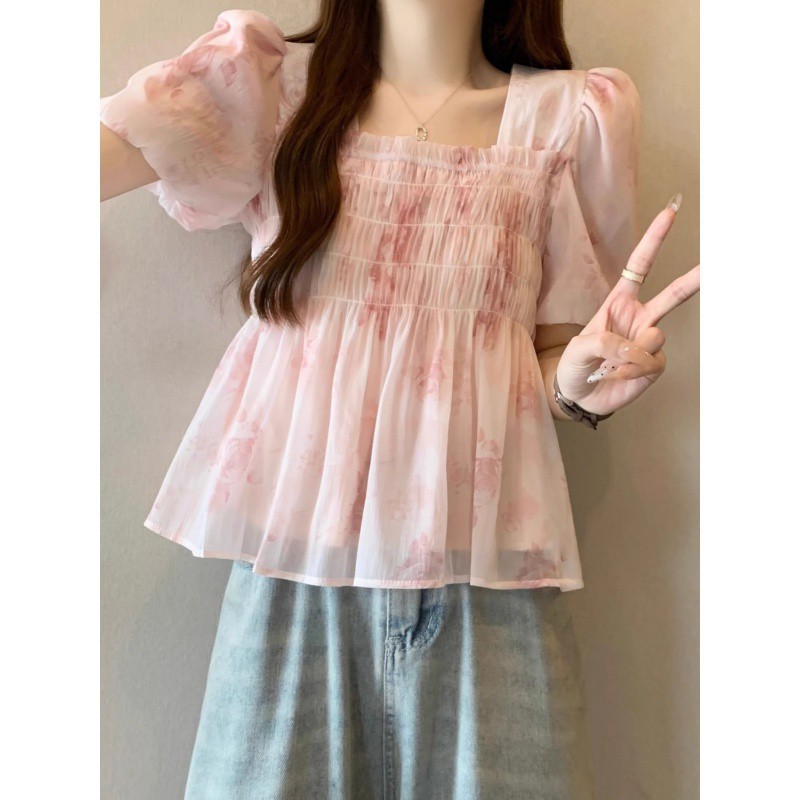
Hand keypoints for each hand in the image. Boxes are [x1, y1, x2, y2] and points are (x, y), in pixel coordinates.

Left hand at [555, 194, 699, 415]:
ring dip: (632, 352)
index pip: (640, 267)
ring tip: (610, 364)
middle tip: (714, 264)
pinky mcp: (653, 365)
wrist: (575, 395)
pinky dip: (633, 370)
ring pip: (657, 337)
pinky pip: (653, 362)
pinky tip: (617, 376)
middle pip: (673, 294)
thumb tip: (638, 345)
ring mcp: (648, 342)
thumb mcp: (578, 347)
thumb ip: (606, 341)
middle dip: (694, 279)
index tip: (670, 213)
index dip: (654, 240)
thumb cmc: (572, 365)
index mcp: (619, 303)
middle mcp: (639, 318)